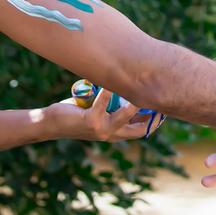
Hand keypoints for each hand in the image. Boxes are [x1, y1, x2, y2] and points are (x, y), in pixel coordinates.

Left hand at [43, 89, 162, 142]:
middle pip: (140, 127)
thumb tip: (129, 86)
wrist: (51, 124)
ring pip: (127, 115)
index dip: (155, 119)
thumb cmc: (76, 114)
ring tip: (141, 84)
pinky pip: (105, 102)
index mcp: (116, 133)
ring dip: (136, 100)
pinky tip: (112, 79)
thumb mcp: (99, 111)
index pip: (142, 130)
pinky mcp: (91, 122)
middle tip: (160, 94)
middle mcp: (112, 135)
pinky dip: (109, 89)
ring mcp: (102, 130)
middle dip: (153, 113)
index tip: (165, 103)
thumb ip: (113, 105)